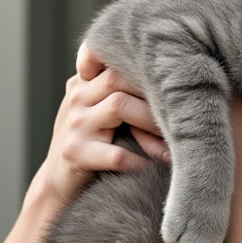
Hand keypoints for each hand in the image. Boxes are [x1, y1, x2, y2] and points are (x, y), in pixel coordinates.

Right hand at [38, 42, 168, 208]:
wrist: (58, 183)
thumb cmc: (91, 144)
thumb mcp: (97, 110)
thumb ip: (118, 90)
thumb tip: (174, 79)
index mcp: (83, 83)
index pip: (115, 59)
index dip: (146, 66)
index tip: (174, 77)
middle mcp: (76, 97)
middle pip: (120, 77)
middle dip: (154, 93)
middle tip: (184, 108)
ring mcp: (74, 124)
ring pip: (119, 106)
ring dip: (151, 122)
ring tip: (172, 139)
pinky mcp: (75, 153)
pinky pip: (116, 153)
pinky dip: (139, 160)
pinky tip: (153, 165)